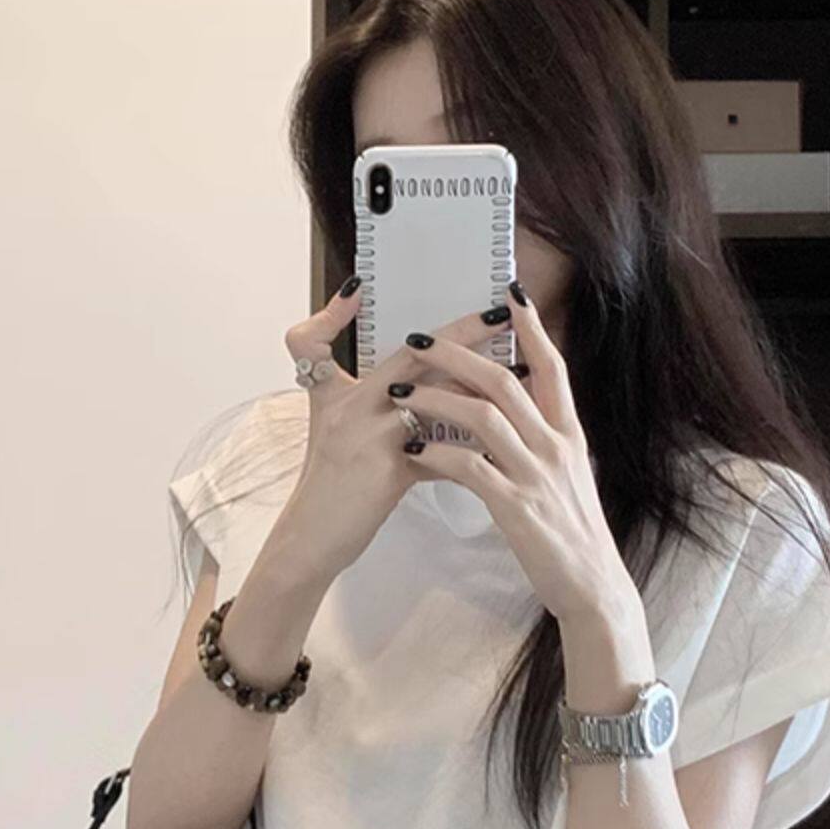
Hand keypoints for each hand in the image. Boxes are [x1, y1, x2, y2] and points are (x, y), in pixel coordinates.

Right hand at [277, 281, 504, 586]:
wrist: (311, 541)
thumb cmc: (329, 490)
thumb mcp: (334, 434)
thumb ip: (371, 403)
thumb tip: (412, 383)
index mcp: (337, 396)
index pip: (339, 341)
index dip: (343, 313)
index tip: (368, 287)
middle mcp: (352, 408)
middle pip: (414, 356)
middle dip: (462, 332)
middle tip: (501, 314)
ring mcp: (369, 438)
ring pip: (436, 398)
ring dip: (480, 384)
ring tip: (518, 373)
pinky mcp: (386, 471)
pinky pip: (440, 451)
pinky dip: (470, 445)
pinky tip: (502, 437)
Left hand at [391, 283, 631, 624]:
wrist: (592, 584)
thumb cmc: (572, 533)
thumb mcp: (568, 477)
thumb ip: (546, 442)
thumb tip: (524, 414)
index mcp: (570, 433)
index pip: (551, 367)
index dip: (530, 328)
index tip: (508, 294)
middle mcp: (556, 446)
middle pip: (506, 381)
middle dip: (459, 354)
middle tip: (419, 340)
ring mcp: (536, 475)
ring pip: (483, 417)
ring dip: (436, 399)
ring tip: (399, 394)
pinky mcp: (516, 507)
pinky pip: (470, 469)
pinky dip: (436, 456)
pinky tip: (410, 452)